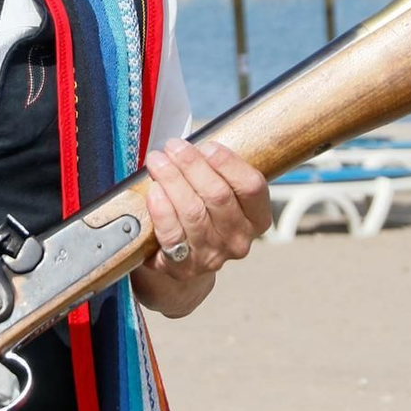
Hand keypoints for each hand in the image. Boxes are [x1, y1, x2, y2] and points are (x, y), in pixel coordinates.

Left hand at [134, 137, 271, 319]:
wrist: (181, 260)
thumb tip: (192, 142)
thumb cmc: (201, 212)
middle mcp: (239, 239)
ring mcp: (212, 255)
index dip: (228, 163)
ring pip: (192, 211)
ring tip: (157, 161)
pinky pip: (172, 234)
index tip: (206, 146)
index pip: (251, 187)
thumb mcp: (219, 191)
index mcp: (256, 218)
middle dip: (191, 164)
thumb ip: (214, 169)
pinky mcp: (184, 267)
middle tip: (173, 147)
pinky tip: (154, 191)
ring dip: (172, 180)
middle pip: (218, 195)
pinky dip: (161, 209)